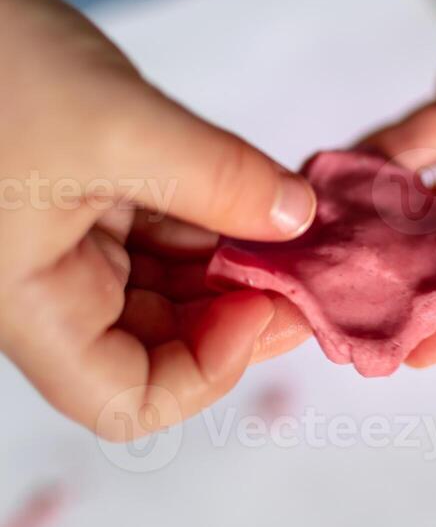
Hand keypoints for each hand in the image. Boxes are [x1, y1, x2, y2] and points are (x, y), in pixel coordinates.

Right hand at [0, 0, 314, 436]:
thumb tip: (300, 219)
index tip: (264, 305)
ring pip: (170, 285)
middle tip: (311, 267)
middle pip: (160, 343)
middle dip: (239, 309)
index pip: (125, 400)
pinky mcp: (88, 199)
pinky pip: (163, 231)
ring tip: (298, 229)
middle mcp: (52, 289)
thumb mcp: (117, 126)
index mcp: (34, 304)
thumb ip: (218, 179)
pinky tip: (261, 197)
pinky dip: (214, 219)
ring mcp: (71, 244)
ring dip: (235, 262)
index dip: (206, 373)